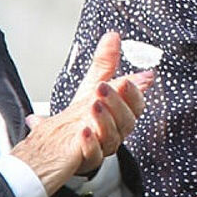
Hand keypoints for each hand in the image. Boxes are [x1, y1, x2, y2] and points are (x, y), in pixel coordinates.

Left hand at [15, 32, 153, 193]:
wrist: (59, 143)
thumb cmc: (81, 115)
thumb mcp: (92, 85)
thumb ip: (104, 63)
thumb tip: (113, 35)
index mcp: (121, 115)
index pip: (136, 106)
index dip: (133, 95)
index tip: (124, 81)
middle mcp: (116, 133)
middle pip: (127, 122)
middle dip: (117, 104)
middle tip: (103, 88)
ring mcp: (103, 148)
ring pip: (113, 139)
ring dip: (104, 121)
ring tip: (93, 106)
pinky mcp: (86, 161)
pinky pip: (92, 156)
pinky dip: (88, 143)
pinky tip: (82, 130)